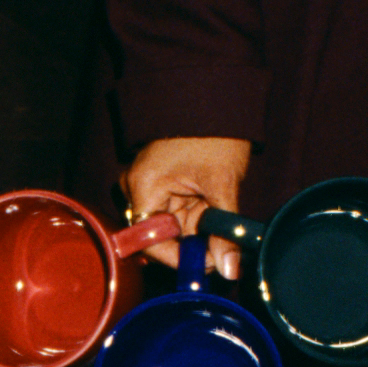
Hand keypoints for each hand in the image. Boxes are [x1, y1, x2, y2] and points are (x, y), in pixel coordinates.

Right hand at [121, 137, 251, 279]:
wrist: (215, 97)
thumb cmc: (214, 134)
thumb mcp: (222, 184)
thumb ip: (224, 230)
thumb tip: (229, 269)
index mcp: (144, 187)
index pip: (149, 241)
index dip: (178, 258)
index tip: (208, 264)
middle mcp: (139, 188)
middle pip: (161, 235)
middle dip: (194, 243)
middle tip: (224, 247)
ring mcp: (150, 185)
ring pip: (173, 225)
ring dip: (199, 228)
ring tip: (222, 214)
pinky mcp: (162, 184)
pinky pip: (177, 211)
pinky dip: (198, 216)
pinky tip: (214, 207)